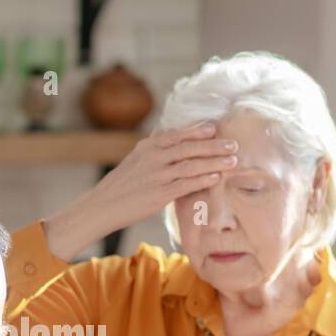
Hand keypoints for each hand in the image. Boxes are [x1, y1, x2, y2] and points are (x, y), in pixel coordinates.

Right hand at [41, 122, 238, 259]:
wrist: (102, 207)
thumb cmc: (122, 186)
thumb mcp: (136, 161)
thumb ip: (156, 152)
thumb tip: (175, 143)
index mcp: (148, 147)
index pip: (177, 134)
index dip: (198, 131)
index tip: (215, 128)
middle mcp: (153, 157)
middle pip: (189, 147)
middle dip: (213, 145)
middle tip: (233, 144)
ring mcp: (156, 176)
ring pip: (191, 165)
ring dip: (214, 161)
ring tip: (233, 160)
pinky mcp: (159, 194)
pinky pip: (185, 184)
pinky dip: (202, 179)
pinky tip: (216, 177)